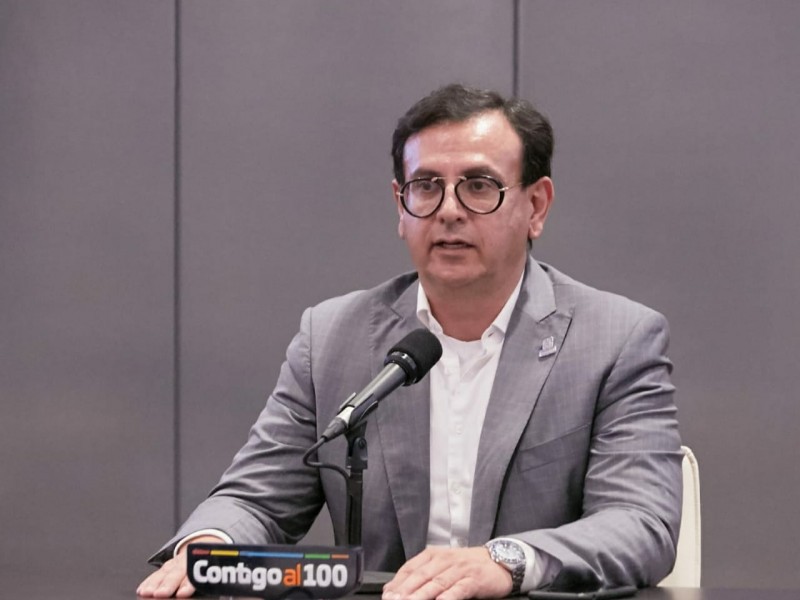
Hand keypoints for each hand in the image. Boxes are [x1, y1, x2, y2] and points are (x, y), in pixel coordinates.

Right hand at [136, 535, 223, 597]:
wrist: (211, 544)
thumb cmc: (217, 564)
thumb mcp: (222, 570)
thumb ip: (219, 581)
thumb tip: (224, 591)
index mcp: (206, 560)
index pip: (198, 572)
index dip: (190, 583)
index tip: (183, 593)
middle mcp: (190, 559)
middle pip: (179, 572)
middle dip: (169, 583)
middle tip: (161, 594)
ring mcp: (178, 561)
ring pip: (167, 571)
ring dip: (156, 583)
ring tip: (147, 593)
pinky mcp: (169, 565)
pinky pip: (158, 572)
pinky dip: (150, 581)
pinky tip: (143, 589)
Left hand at [382, 546, 512, 599]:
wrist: (499, 561)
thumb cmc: (468, 566)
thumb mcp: (444, 564)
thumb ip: (423, 573)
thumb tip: (397, 588)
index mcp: (434, 555)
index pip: (411, 568)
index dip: (397, 582)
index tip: (387, 595)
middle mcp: (445, 560)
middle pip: (421, 576)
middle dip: (405, 590)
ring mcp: (460, 569)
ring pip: (437, 583)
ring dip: (421, 595)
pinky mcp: (474, 580)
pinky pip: (458, 589)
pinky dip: (448, 596)